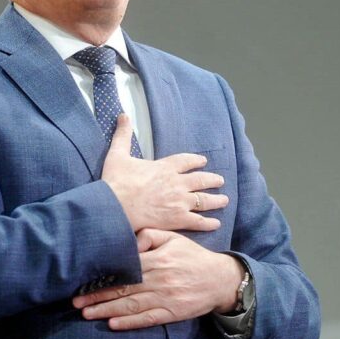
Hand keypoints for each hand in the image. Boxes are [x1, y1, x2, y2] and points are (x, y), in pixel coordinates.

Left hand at [72, 229, 244, 329]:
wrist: (219, 279)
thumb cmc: (193, 257)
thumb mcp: (173, 238)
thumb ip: (150, 236)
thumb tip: (130, 243)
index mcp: (158, 259)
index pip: (125, 269)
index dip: (103, 275)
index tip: (84, 280)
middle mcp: (159, 279)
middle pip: (123, 289)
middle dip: (98, 296)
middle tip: (77, 301)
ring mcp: (165, 298)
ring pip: (131, 305)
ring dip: (107, 310)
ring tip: (87, 314)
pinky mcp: (172, 313)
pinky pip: (147, 319)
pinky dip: (129, 323)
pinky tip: (113, 324)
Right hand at [102, 114, 227, 231]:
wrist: (115, 207)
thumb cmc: (115, 182)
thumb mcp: (117, 154)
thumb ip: (123, 135)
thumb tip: (123, 115)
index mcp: (164, 167)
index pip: (186, 161)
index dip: (196, 160)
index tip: (203, 161)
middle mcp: (176, 183)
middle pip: (200, 180)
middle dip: (212, 180)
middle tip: (220, 180)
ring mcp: (179, 202)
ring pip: (203, 200)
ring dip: (215, 200)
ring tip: (224, 200)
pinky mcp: (176, 219)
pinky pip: (198, 221)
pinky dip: (208, 223)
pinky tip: (216, 223)